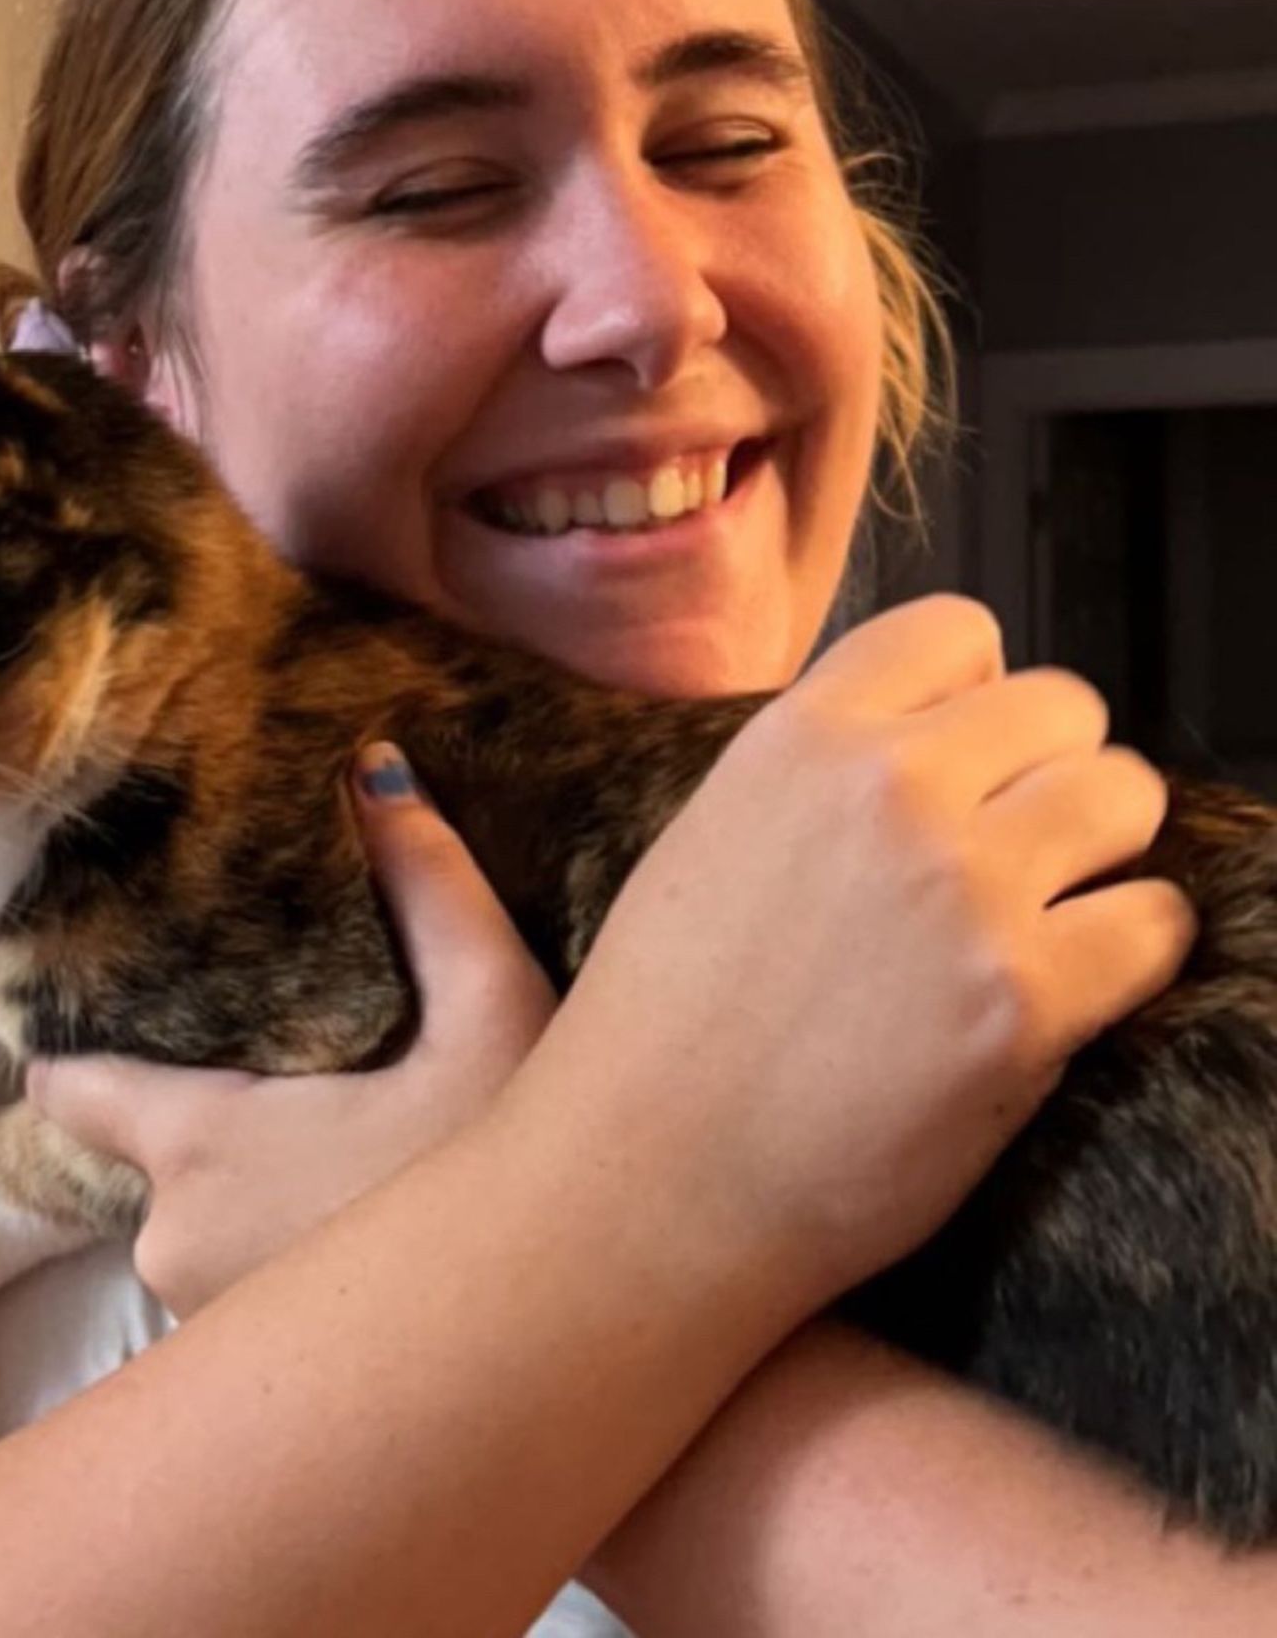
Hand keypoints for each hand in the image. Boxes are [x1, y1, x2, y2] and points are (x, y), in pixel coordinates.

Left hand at [28, 748, 554, 1316]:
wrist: (577, 1339)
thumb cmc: (518, 1170)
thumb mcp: (493, 1005)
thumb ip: (428, 884)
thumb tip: (374, 768)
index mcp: (202, 1148)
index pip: (77, 1092)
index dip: (80, 1053)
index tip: (96, 1012)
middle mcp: (178, 1249)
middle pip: (159, 1155)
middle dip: (213, 1123)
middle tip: (301, 1078)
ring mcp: (212, 1332)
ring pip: (209, 1230)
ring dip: (258, 1197)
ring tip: (349, 1158)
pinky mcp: (258, 1386)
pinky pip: (246, 1292)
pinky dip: (287, 1259)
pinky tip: (366, 1233)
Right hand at [527, 593, 1197, 1308]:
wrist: (651, 1174)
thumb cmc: (662, 1024)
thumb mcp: (708, 837)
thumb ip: (818, 774)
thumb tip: (940, 742)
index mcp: (797, 738)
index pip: (957, 629)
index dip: (976, 692)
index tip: (968, 752)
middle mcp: (886, 790)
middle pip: (1063, 706)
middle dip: (1050, 770)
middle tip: (1013, 847)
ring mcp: (961, 890)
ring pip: (1127, 797)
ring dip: (1100, 850)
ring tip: (1044, 909)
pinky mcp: (1022, 1001)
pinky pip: (1153, 921)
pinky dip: (1124, 950)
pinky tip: (1060, 983)